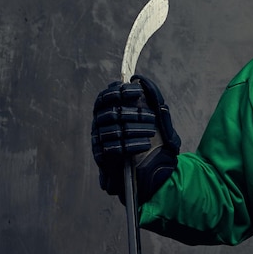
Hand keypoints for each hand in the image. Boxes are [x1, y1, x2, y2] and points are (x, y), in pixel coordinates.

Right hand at [91, 75, 180, 202]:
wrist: (149, 171)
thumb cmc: (151, 140)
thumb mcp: (154, 119)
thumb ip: (149, 101)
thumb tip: (142, 82)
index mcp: (107, 110)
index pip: (106, 96)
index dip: (120, 92)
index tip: (138, 92)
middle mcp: (99, 123)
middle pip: (111, 113)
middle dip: (133, 114)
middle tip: (151, 118)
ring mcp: (99, 140)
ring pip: (114, 131)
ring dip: (135, 130)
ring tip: (151, 133)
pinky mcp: (102, 157)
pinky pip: (114, 149)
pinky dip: (131, 145)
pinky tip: (145, 144)